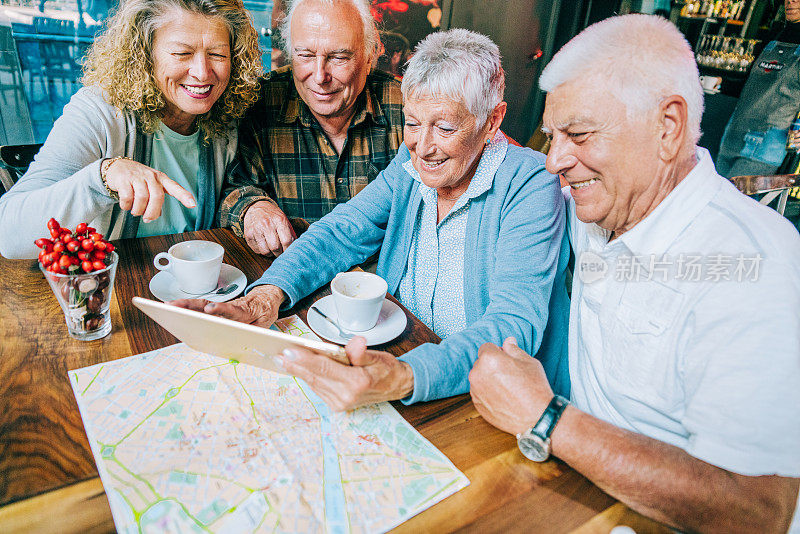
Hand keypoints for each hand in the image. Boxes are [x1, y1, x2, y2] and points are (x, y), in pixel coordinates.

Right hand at [104, 159, 195, 221]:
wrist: (117, 167)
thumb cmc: (137, 179)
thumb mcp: (151, 185)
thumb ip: (156, 199)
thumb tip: (157, 214)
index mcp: (161, 179)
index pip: (175, 187)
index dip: (184, 196)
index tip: (192, 204)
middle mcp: (151, 177)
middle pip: (157, 197)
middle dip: (153, 212)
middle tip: (147, 219)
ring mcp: (137, 177)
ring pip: (142, 198)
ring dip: (138, 210)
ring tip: (135, 211)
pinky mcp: (124, 179)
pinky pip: (128, 197)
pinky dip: (127, 206)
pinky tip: (126, 205)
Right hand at [170, 284, 284, 327]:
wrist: (267, 297)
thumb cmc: (265, 311)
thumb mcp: (266, 324)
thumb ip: (254, 332)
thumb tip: (241, 342)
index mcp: (244, 311)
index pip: (232, 310)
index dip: (221, 309)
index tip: (210, 309)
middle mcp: (228, 307)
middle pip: (208, 305)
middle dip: (189, 305)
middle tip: (172, 305)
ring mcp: (221, 307)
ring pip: (201, 305)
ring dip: (184, 306)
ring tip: (166, 307)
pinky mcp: (216, 309)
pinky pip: (201, 308)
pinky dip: (187, 309)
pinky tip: (174, 311)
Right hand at [243, 200, 295, 255]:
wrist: (256, 206)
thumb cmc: (272, 215)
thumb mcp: (283, 219)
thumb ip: (290, 233)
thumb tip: (294, 247)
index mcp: (279, 220)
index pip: (286, 240)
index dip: (289, 249)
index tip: (289, 252)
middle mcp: (267, 225)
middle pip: (275, 248)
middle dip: (279, 253)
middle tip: (280, 253)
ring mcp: (256, 230)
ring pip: (265, 251)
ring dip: (270, 253)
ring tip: (272, 249)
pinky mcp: (248, 235)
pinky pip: (256, 250)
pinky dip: (261, 251)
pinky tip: (264, 245)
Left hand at [279, 336, 414, 410]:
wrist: (397, 387)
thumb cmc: (387, 370)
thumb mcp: (378, 357)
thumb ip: (362, 352)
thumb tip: (355, 344)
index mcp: (357, 383)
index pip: (325, 368)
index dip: (305, 359)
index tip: (290, 351)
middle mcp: (346, 396)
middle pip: (314, 377)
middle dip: (295, 365)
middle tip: (277, 354)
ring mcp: (340, 403)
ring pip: (313, 383)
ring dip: (298, 371)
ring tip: (282, 359)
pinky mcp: (336, 405)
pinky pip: (318, 388)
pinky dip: (307, 377)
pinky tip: (296, 367)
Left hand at [468, 337, 552, 434]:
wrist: (536, 417)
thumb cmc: (534, 389)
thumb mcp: (529, 362)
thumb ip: (514, 350)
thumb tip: (508, 341)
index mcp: (489, 359)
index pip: (486, 347)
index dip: (498, 352)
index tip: (507, 360)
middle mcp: (477, 374)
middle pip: (481, 363)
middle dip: (492, 365)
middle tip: (509, 375)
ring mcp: (475, 391)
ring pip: (479, 378)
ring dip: (488, 379)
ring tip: (507, 388)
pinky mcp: (477, 405)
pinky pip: (479, 392)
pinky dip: (488, 393)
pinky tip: (503, 398)